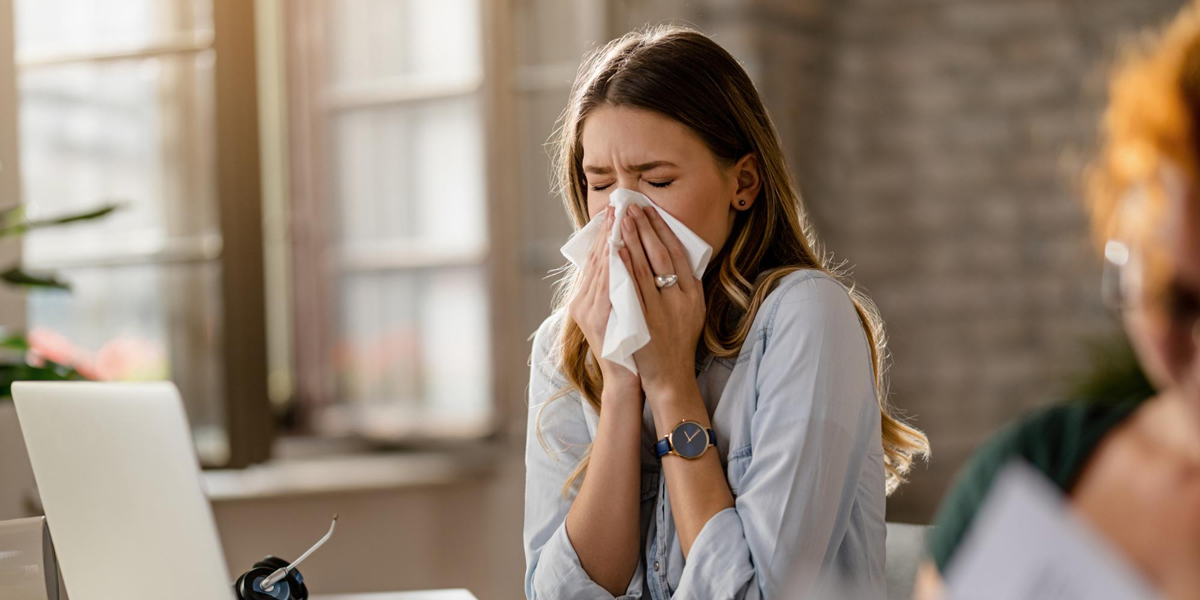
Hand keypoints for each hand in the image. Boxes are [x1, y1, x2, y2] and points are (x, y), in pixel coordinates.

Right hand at [568, 205, 642, 398]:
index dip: (605, 233)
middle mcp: (582, 303)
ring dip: (611, 243)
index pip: (596, 258)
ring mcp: (588, 313)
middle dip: (608, 231)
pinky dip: (614, 268)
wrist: (626, 377)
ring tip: (620, 219)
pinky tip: (621, 251)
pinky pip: (607, 289)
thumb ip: (618, 287)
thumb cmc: (628, 343)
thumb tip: (625, 257)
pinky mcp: (597, 322)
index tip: (615, 210)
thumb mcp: (619, 310)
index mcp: (586, 298)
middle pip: (596, 259)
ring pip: (600, 270)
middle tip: (618, 205)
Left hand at [615, 204, 705, 399]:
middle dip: (645, 227)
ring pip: (646, 267)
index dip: (663, 229)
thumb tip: (673, 255)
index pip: (677, 252)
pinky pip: (632, 288)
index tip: (650, 210)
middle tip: (632, 206)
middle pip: (661, 254)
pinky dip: (625, 266)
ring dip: (632, 240)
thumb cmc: (678, 342)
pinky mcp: (644, 320)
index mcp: (694, 293)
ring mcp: (662, 309)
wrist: (670, 376)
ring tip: (621, 219)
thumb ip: (685, 285)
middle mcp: (681, 298)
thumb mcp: (692, 310)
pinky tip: (616, 250)